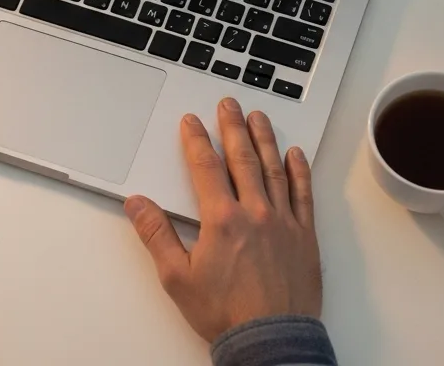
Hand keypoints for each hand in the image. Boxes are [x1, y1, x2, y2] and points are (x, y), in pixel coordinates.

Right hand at [125, 97, 321, 342]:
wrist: (271, 340)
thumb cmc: (226, 313)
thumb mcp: (177, 277)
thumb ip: (156, 235)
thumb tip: (137, 204)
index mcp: (222, 220)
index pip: (206, 167)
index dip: (196, 141)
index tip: (191, 122)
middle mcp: (255, 213)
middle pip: (242, 158)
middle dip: (232, 127)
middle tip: (228, 104)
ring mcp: (284, 222)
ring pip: (274, 170)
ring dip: (264, 140)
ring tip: (259, 117)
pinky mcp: (305, 236)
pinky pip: (303, 195)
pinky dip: (299, 172)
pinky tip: (295, 155)